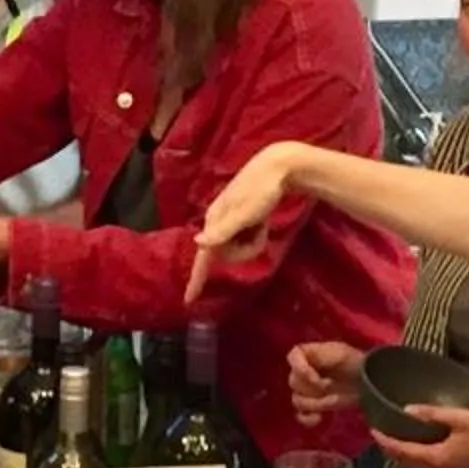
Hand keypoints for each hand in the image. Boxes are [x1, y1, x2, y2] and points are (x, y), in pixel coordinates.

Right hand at [188, 141, 309, 303]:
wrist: (280, 167)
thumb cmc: (262, 189)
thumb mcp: (244, 213)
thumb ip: (222, 231)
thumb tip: (198, 243)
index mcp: (214, 220)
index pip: (203, 255)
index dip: (196, 279)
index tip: (189, 300)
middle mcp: (217, 221)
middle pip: (225, 254)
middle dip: (243, 251)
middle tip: (259, 233)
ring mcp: (231, 221)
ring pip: (237, 248)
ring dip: (252, 242)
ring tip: (262, 225)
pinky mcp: (243, 219)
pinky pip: (246, 239)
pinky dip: (257, 234)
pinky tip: (263, 221)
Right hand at [288, 341, 363, 426]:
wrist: (370, 380)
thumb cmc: (356, 363)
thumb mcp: (341, 354)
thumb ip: (322, 358)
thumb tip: (311, 378)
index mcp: (309, 355)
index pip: (293, 357)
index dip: (300, 369)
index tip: (316, 379)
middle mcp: (305, 372)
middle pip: (293, 381)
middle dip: (311, 388)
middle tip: (330, 387)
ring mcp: (308, 390)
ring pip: (297, 399)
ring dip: (313, 403)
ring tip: (331, 401)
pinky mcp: (314, 406)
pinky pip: (301, 415)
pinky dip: (307, 419)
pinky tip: (319, 418)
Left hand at [374, 404, 468, 467]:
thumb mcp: (461, 417)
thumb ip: (433, 414)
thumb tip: (408, 410)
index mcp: (438, 458)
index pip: (404, 452)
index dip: (386, 442)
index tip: (373, 430)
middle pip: (408, 464)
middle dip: (392, 450)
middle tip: (380, 434)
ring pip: (419, 467)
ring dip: (406, 455)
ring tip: (395, 438)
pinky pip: (432, 467)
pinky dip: (420, 457)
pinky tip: (420, 445)